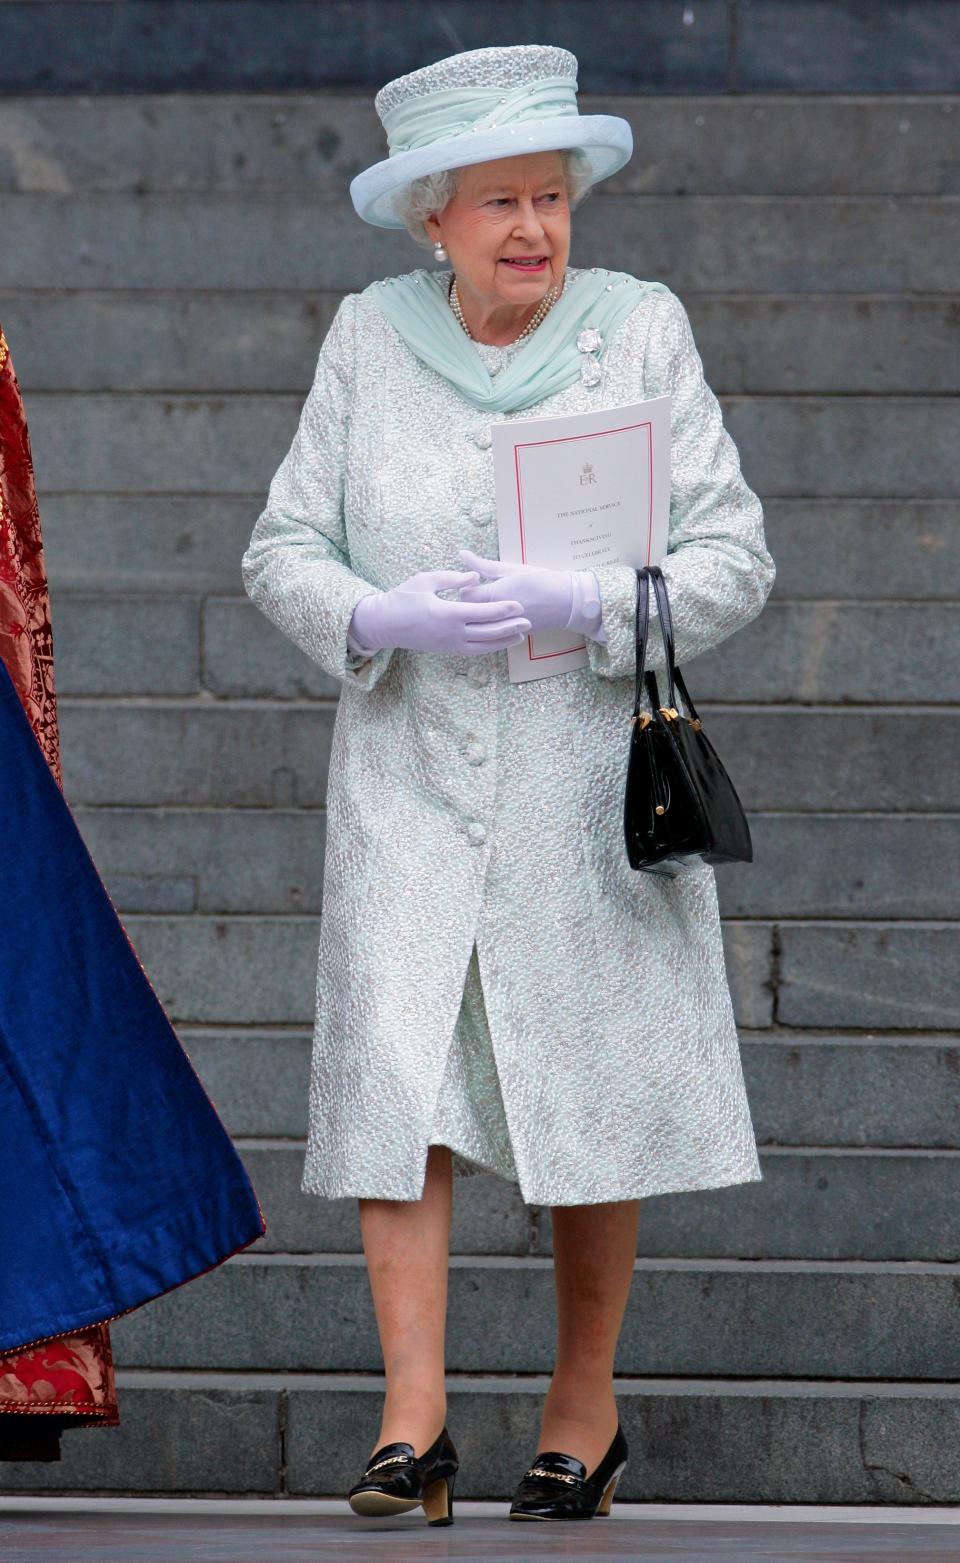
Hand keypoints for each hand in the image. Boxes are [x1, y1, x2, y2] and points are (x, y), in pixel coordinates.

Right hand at [347, 568, 531, 656]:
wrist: (384, 624)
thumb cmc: (403, 597)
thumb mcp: (426, 580)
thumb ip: (452, 578)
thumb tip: (475, 577)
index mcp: (446, 614)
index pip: (482, 612)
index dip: (502, 609)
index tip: (519, 605)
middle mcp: (450, 633)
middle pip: (487, 632)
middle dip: (509, 627)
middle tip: (529, 621)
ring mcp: (449, 645)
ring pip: (483, 646)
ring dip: (503, 641)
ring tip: (521, 635)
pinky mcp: (446, 650)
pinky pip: (473, 651)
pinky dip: (489, 647)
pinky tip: (500, 642)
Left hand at [456, 549, 573, 632]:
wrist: (567, 601)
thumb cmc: (540, 580)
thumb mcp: (510, 569)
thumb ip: (483, 565)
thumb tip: (462, 553)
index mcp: (496, 595)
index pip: (465, 595)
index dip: (467, 586)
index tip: (476, 581)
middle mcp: (498, 615)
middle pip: (468, 612)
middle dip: (470, 602)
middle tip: (481, 591)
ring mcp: (504, 628)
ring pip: (478, 625)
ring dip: (479, 614)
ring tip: (489, 603)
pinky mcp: (510, 635)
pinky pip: (490, 632)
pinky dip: (490, 623)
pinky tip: (498, 613)